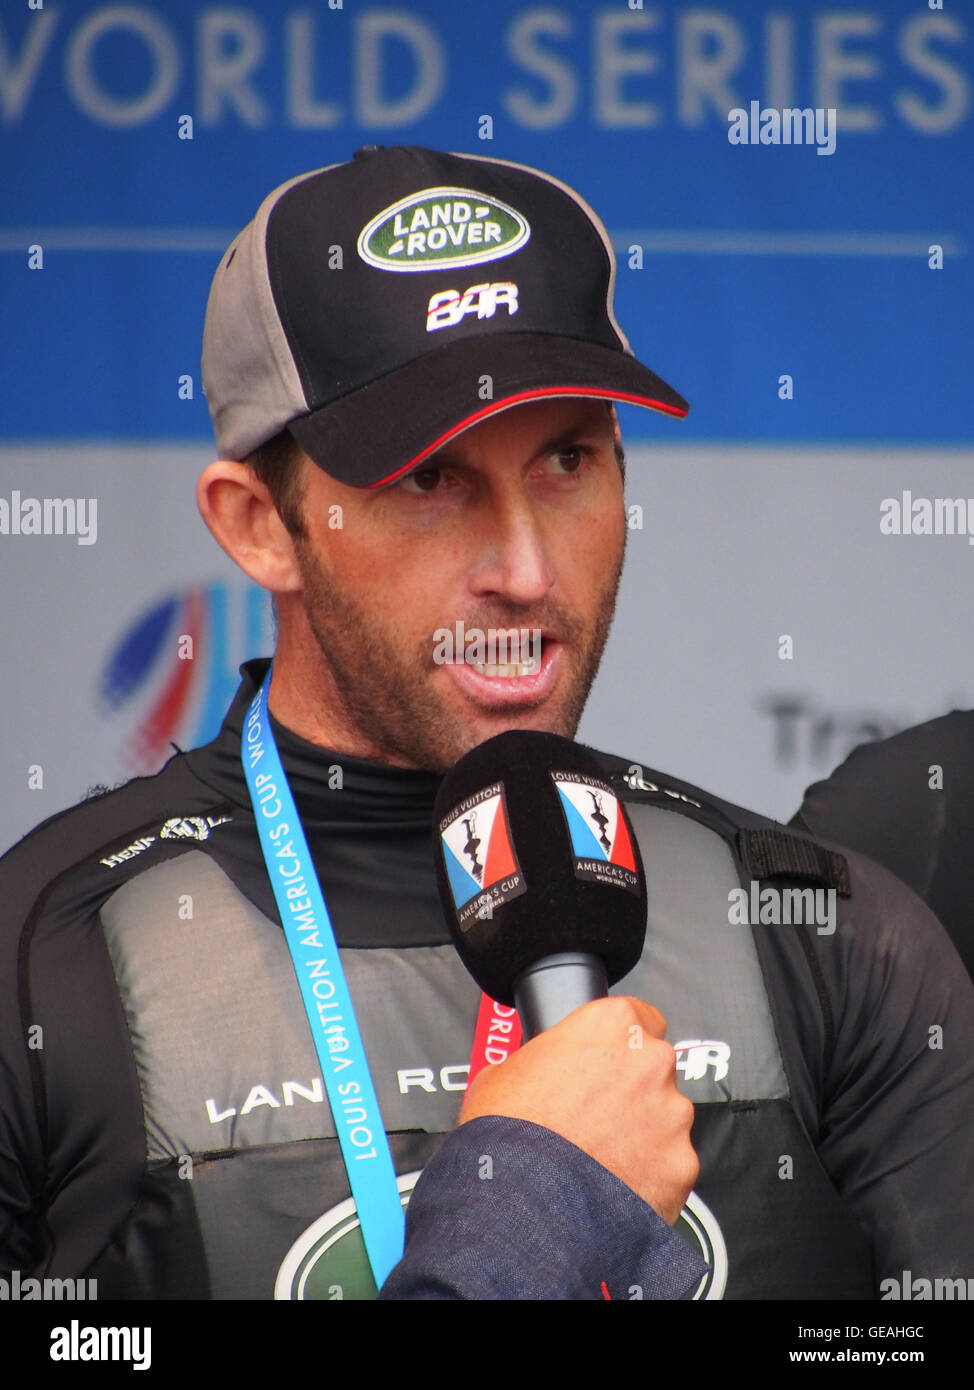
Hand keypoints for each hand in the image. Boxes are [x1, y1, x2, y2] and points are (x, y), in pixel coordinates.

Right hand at [459, 996, 697, 1224]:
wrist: (524, 1202)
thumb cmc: (510, 1133)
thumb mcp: (505, 1072)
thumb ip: (543, 1059)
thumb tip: (538, 1073)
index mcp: (612, 1024)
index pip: (639, 1016)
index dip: (619, 1043)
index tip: (606, 1062)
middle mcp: (651, 1061)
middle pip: (654, 1068)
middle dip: (631, 1090)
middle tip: (594, 1116)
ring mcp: (672, 1114)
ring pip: (666, 1118)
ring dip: (642, 1133)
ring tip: (599, 1159)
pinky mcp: (682, 1165)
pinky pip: (669, 1165)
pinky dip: (650, 1176)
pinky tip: (613, 1186)